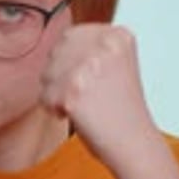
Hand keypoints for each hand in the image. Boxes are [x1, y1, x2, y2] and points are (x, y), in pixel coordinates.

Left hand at [40, 24, 159, 175]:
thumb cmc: (122, 111)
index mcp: (118, 35)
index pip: (71, 35)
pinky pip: (45, 96)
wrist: (133, 143)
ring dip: (56, 93)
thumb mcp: (115, 65)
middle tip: (79, 96)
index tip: (79, 80)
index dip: (68, 60)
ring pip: (47, 74)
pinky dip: (54, 110)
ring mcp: (89, 66)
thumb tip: (57, 45)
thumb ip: (90, 49)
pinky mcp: (74, 89)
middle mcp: (105, 44)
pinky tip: (76, 116)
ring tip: (80, 107)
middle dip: (59, 77)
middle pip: (56, 53)